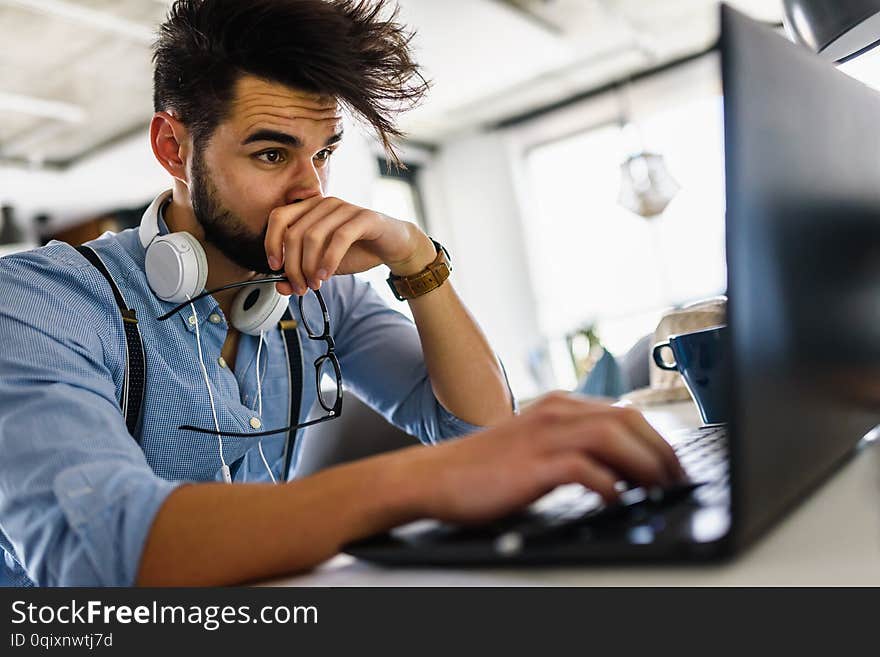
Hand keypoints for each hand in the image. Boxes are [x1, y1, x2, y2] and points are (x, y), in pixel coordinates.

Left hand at [264, 196, 435, 295]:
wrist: (393, 247)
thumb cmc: (356, 251)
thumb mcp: (322, 265)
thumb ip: (300, 273)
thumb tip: (280, 286)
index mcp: (310, 208)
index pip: (278, 218)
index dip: (271, 243)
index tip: (275, 268)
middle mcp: (324, 203)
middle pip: (294, 233)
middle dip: (292, 266)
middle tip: (299, 287)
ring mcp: (344, 207)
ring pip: (313, 236)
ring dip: (309, 267)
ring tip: (314, 285)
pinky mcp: (364, 217)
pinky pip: (339, 238)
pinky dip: (328, 261)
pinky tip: (326, 276)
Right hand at [391, 392, 686, 525]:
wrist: (434, 476)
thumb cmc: (483, 468)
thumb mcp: (534, 446)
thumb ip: (573, 447)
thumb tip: (620, 471)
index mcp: (559, 406)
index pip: (624, 412)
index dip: (656, 438)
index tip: (672, 465)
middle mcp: (555, 412)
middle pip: (627, 419)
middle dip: (660, 450)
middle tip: (677, 479)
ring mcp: (543, 435)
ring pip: (613, 437)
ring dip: (644, 465)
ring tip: (658, 490)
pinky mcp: (532, 463)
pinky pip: (585, 468)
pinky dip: (609, 484)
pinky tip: (615, 499)